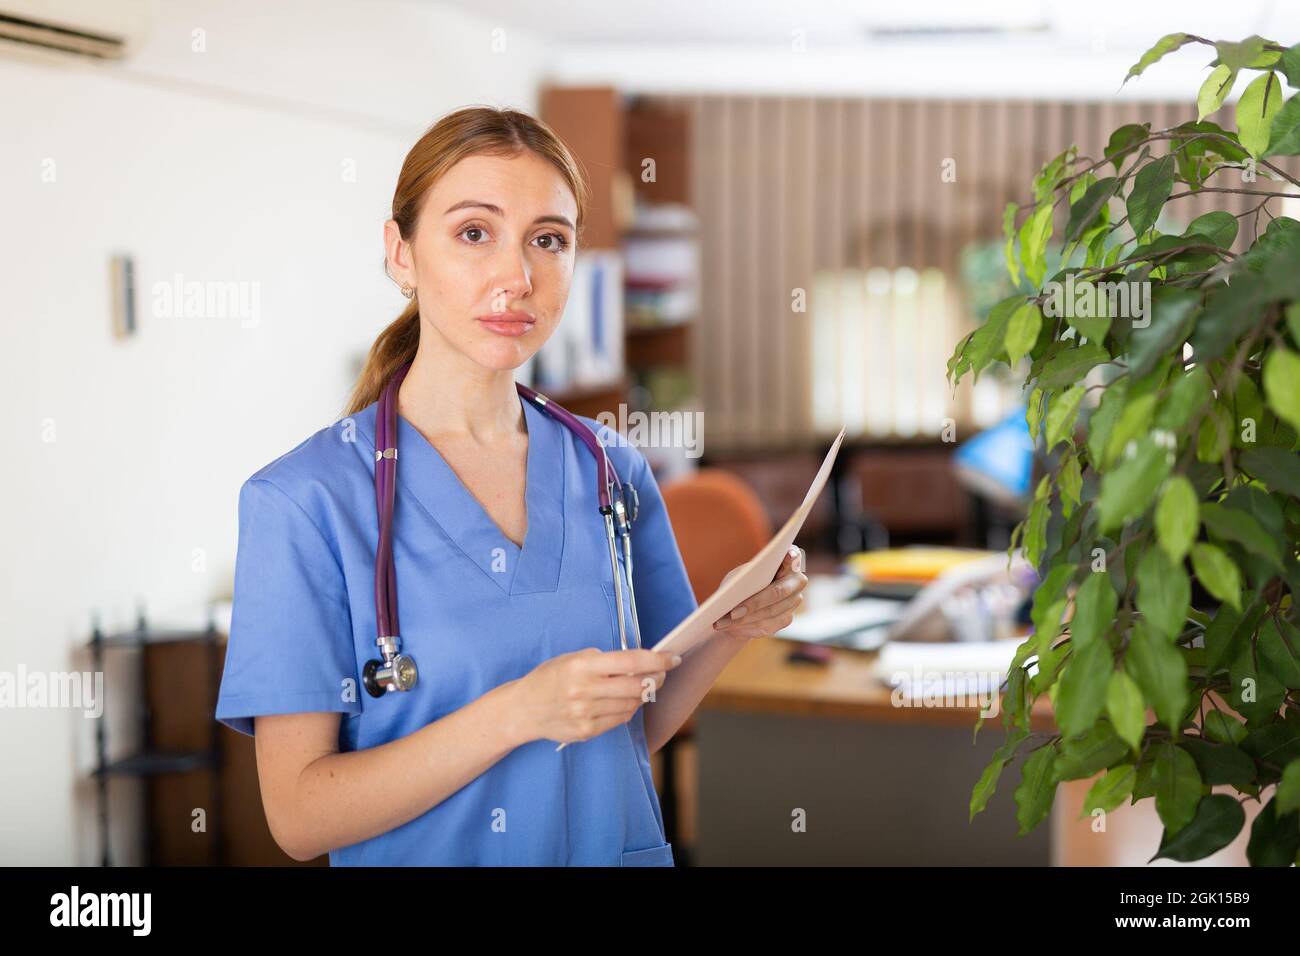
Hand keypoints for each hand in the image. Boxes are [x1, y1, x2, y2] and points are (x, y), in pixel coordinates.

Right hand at [511, 647, 681, 745]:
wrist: (523, 709)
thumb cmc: (550, 678)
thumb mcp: (572, 659)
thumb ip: (604, 661)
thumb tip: (639, 662)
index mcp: (582, 666)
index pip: (631, 662)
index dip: (657, 660)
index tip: (672, 658)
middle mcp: (585, 690)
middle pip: (637, 686)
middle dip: (656, 678)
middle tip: (661, 673)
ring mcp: (586, 713)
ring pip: (632, 704)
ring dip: (643, 694)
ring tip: (640, 686)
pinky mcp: (587, 731)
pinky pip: (620, 719)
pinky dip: (628, 708)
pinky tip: (624, 701)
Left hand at [711, 546, 807, 641]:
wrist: (740, 608)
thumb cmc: (741, 584)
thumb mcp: (740, 575)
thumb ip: (748, 575)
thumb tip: (745, 584)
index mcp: (788, 561)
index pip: (793, 556)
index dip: (792, 556)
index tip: (788, 555)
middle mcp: (797, 581)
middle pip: (779, 592)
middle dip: (754, 603)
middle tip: (733, 612)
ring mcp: (794, 601)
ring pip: (770, 612)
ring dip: (745, 618)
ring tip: (724, 621)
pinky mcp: (786, 618)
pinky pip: (768, 624)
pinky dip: (747, 625)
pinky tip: (732, 626)